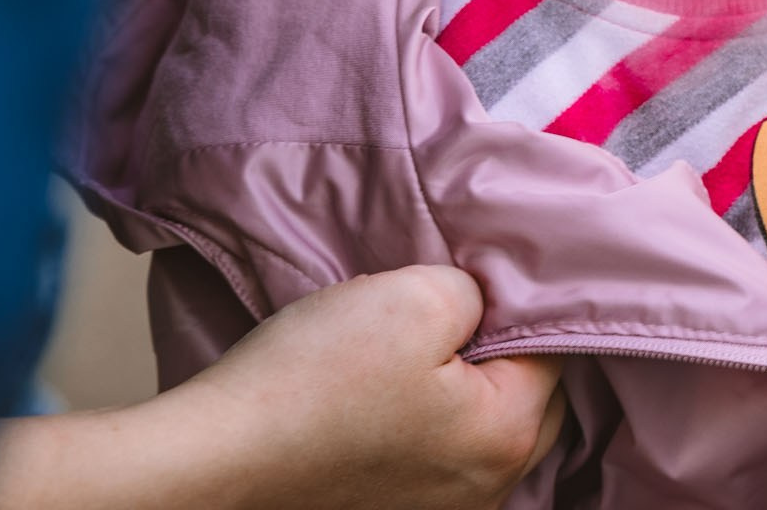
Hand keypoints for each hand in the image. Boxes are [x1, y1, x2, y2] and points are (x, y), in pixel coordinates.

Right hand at [0, 266, 563, 509]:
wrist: (209, 464)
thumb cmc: (310, 382)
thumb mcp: (414, 295)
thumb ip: (476, 289)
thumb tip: (485, 302)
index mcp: (511, 434)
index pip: (557, 346)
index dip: (520, 301)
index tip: (479, 277)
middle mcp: (490, 488)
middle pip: (524, 393)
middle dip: (495, 348)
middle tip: (441, 309)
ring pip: (473, 426)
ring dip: (451, 388)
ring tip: (400, 351)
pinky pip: (427, 454)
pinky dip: (413, 423)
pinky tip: (372, 397)